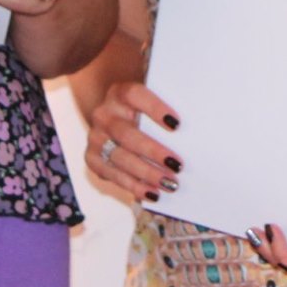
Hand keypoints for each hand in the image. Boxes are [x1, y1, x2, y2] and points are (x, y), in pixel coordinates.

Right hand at [84, 80, 183, 205]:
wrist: (113, 116)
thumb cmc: (142, 110)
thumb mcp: (151, 100)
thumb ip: (167, 107)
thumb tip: (194, 127)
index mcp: (119, 93)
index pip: (135, 95)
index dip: (155, 108)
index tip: (177, 124)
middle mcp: (104, 114)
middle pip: (127, 133)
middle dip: (153, 151)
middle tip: (177, 165)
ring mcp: (95, 137)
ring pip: (120, 157)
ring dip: (146, 173)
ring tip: (169, 183)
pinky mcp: (92, 158)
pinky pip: (112, 175)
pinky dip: (134, 186)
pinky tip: (152, 193)